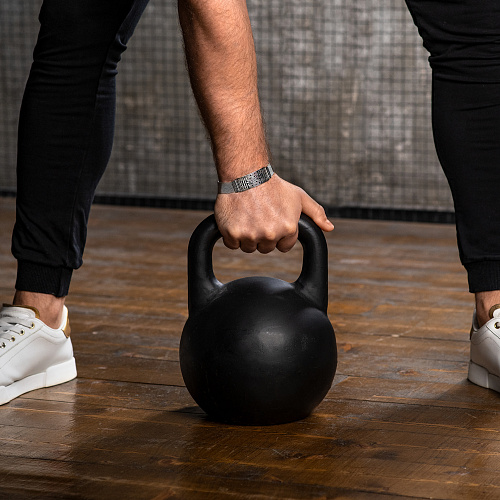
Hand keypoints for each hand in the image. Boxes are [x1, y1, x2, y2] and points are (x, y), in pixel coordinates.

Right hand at [214, 174, 333, 252]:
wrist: (245, 174)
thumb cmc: (272, 185)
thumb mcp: (299, 197)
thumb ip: (316, 213)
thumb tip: (329, 228)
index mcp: (288, 228)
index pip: (284, 246)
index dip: (279, 235)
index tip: (272, 221)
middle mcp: (270, 234)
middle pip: (266, 249)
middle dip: (263, 236)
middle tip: (259, 217)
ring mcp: (250, 235)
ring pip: (249, 248)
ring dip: (247, 237)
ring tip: (248, 217)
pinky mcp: (232, 234)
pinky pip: (232, 245)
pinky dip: (232, 235)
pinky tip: (236, 219)